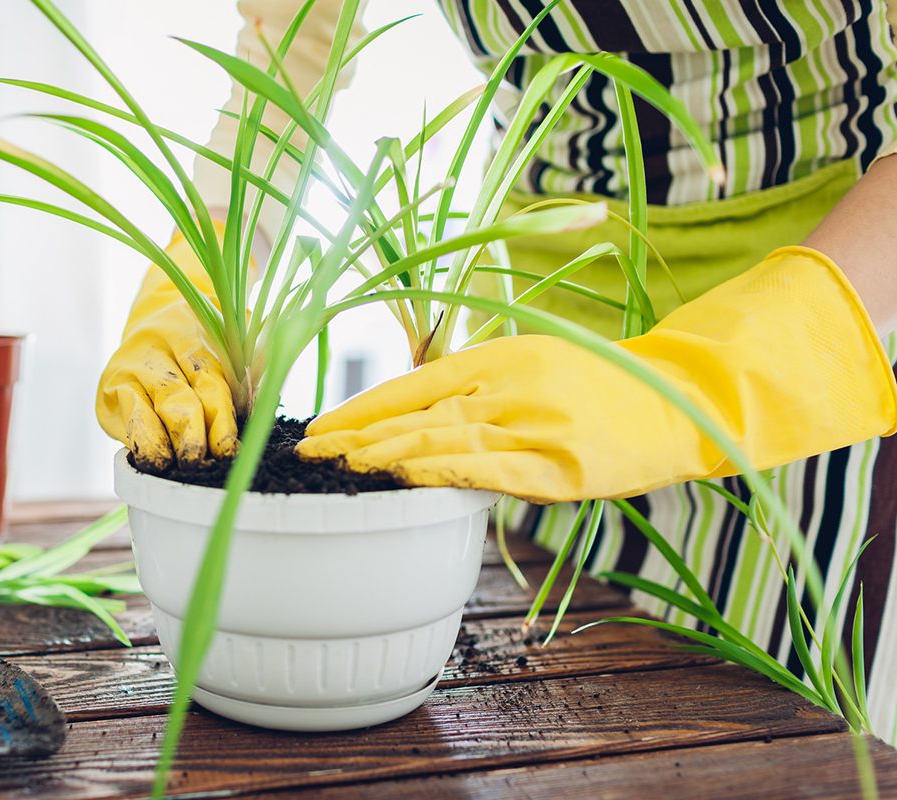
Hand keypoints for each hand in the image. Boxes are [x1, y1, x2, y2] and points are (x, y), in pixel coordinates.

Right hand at [96, 233, 237, 470]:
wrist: (155, 314)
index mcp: (195, 336)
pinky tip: (150, 461)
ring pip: (145, 411)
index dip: (219, 421)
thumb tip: (266, 404)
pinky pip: (124, 418)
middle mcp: (158, 349)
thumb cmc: (206, 338)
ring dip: (158, 444)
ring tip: (169, 467)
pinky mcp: (109, 387)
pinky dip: (139, 441)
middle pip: (176, 399)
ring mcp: (129, 368)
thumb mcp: (233, 339)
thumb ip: (253, 365)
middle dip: (189, 436)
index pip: (209, 384)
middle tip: (198, 464)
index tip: (228, 450)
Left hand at [297, 247, 896, 501]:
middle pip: (413, 414)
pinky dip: (437, 475)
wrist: (678, 399)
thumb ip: (472, 389)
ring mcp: (531, 423)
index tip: (317, 428)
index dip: (358, 408)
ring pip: (440, 441)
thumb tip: (408, 422)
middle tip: (306, 456)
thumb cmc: (597, 386)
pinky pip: (484, 470)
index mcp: (497, 356)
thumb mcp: (530, 365)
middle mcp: (507, 384)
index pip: (408, 384)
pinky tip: (400, 482)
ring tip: (337, 473)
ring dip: (382, 459)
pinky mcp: (556, 465)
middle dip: (354, 438)